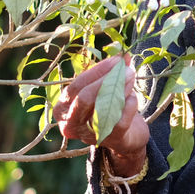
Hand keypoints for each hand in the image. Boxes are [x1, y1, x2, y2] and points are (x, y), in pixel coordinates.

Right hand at [54, 55, 149, 175]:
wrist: (123, 137)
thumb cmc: (106, 107)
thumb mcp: (101, 88)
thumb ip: (107, 72)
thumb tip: (122, 54)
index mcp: (62, 108)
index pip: (76, 86)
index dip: (97, 71)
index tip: (116, 59)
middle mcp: (70, 124)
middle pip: (85, 98)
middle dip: (107, 79)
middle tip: (126, 68)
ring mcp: (89, 135)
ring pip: (103, 107)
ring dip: (121, 88)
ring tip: (131, 76)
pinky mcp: (111, 139)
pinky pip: (121, 118)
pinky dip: (129, 104)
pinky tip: (132, 97)